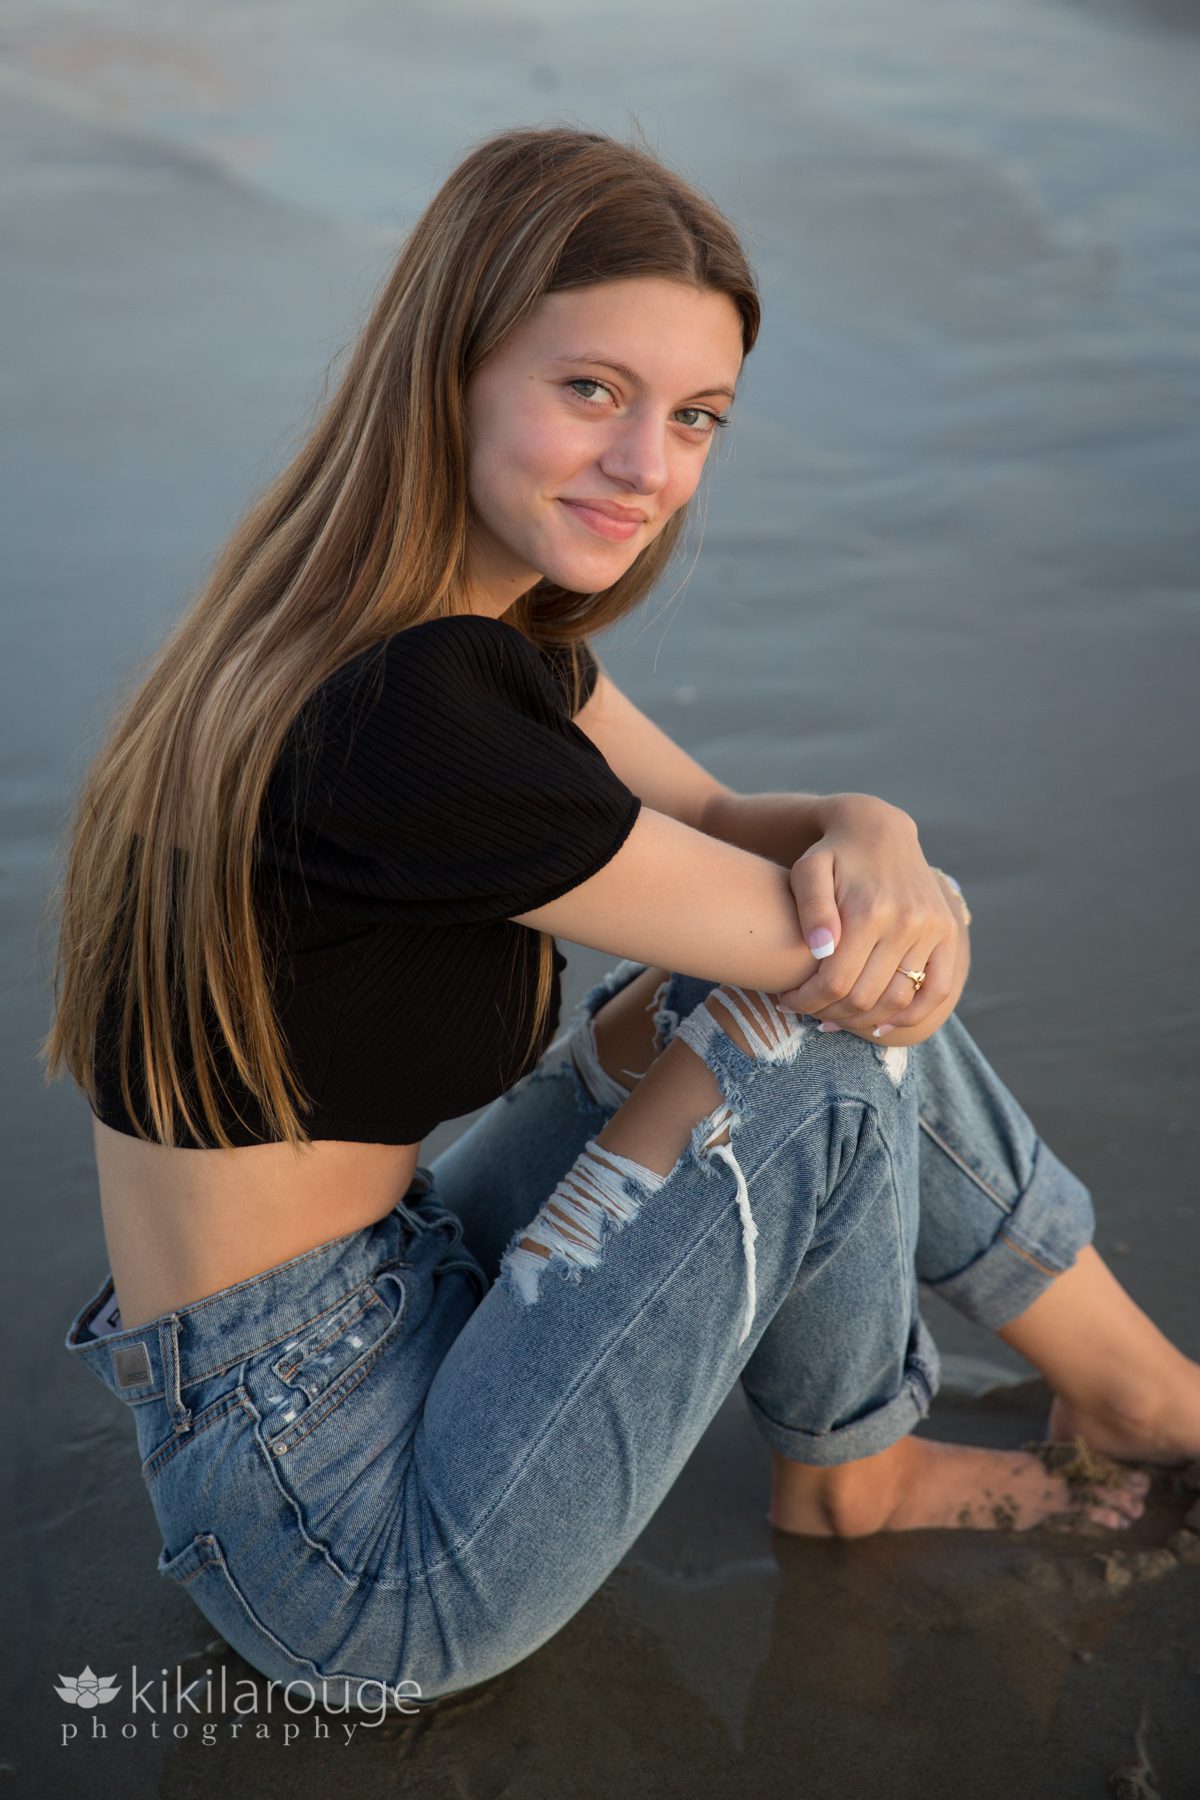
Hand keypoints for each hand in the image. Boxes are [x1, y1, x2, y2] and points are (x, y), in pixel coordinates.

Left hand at [775, 794, 968, 1042]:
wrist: (878, 831)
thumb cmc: (832, 855)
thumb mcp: (807, 870)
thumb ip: (811, 908)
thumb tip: (822, 950)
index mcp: (869, 910)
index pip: (835, 982)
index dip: (807, 1002)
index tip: (787, 1003)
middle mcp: (907, 921)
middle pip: (864, 996)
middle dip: (829, 1013)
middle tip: (808, 1013)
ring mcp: (932, 928)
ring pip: (898, 1000)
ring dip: (863, 1020)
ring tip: (835, 1020)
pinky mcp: (948, 931)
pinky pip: (937, 989)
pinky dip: (910, 1015)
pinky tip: (880, 1025)